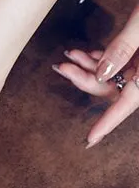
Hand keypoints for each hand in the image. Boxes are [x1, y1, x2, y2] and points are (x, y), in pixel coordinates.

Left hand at [53, 4, 138, 146]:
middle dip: (85, 80)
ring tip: (68, 56)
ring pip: (113, 74)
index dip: (106, 123)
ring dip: (89, 67)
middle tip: (61, 67)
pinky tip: (83, 52)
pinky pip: (118, 61)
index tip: (89, 139)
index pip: (126, 104)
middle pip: (114, 88)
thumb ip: (123, 48)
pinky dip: (100, 58)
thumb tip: (102, 73)